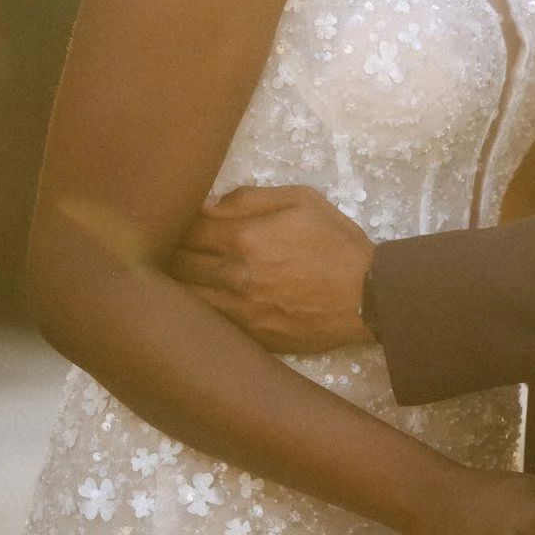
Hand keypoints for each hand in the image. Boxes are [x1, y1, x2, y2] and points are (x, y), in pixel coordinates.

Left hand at [169, 185, 373, 352]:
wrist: (368, 296)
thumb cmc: (335, 242)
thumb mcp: (302, 200)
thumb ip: (249, 198)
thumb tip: (206, 206)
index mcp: (244, 238)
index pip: (187, 231)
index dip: (175, 225)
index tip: (173, 223)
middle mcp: (234, 277)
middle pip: (178, 266)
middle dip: (169, 254)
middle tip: (166, 248)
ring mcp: (240, 312)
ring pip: (186, 300)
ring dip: (176, 286)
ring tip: (173, 277)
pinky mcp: (250, 337)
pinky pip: (209, 323)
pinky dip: (198, 311)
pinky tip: (197, 303)